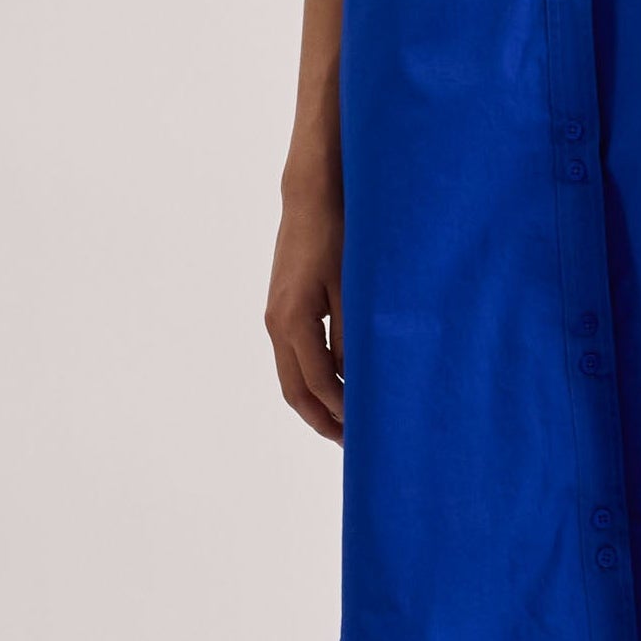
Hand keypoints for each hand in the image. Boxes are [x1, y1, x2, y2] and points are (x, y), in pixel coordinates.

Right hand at [264, 187, 345, 442]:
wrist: (311, 197)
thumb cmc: (338, 236)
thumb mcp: (353, 286)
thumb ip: (352, 334)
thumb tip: (354, 379)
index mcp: (293, 320)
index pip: (316, 382)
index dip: (340, 410)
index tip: (364, 430)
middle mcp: (277, 323)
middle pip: (294, 390)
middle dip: (322, 419)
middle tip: (350, 443)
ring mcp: (275, 316)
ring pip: (290, 376)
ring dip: (315, 402)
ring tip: (344, 422)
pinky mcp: (282, 308)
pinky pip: (292, 357)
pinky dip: (310, 379)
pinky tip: (336, 384)